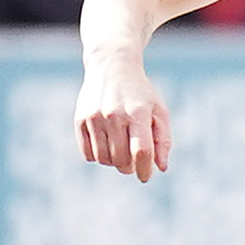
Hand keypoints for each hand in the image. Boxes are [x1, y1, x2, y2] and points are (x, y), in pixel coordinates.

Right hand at [77, 54, 170, 182]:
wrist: (111, 67)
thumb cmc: (140, 94)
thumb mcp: (159, 111)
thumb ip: (163, 140)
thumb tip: (160, 168)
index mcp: (137, 112)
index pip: (141, 150)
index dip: (144, 169)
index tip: (145, 176)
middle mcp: (114, 114)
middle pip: (121, 159)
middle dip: (129, 167)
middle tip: (133, 161)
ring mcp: (95, 117)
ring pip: (104, 159)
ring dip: (113, 162)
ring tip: (120, 151)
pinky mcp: (80, 119)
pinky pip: (88, 154)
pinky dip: (98, 157)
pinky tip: (106, 146)